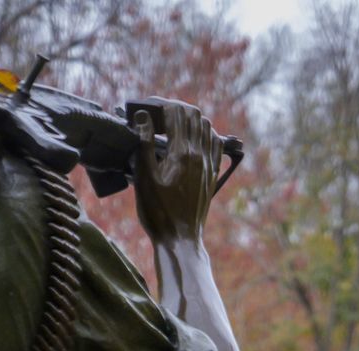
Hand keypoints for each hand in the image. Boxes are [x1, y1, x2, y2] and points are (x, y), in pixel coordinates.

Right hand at [131, 97, 223, 242]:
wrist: (179, 238)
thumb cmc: (157, 211)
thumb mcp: (144, 178)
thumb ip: (143, 144)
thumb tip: (144, 118)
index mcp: (181, 152)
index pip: (176, 113)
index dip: (161, 104)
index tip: (148, 106)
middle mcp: (199, 154)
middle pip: (193, 115)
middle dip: (175, 108)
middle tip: (158, 112)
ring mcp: (208, 163)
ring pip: (206, 126)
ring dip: (190, 119)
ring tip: (173, 124)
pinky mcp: (212, 173)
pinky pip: (215, 143)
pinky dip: (204, 133)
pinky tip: (194, 138)